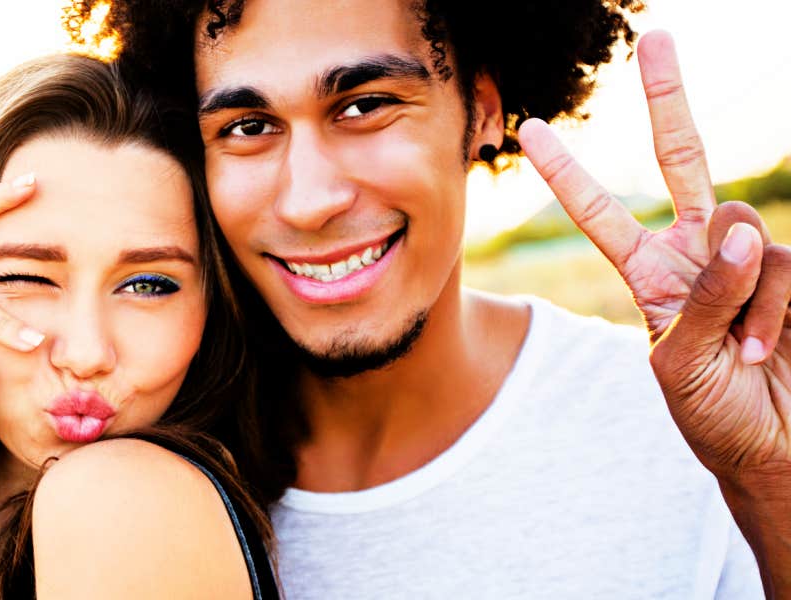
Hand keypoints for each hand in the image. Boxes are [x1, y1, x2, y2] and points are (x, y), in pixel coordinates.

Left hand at [518, 31, 789, 482]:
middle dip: (668, 100)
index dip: (567, 173)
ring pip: (739, 226)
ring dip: (739, 293)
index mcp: (648, 274)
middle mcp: (694, 252)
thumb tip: (740, 235)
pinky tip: (763, 350)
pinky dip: (770, 312)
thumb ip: (702, 299)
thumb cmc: (711, 410)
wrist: (770, 447)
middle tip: (656, 38)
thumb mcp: (677, 364)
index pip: (599, 213)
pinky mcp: (789, 274)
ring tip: (742, 350)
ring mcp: (746, 258)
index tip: (527, 129)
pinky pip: (782, 267)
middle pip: (681, 160)